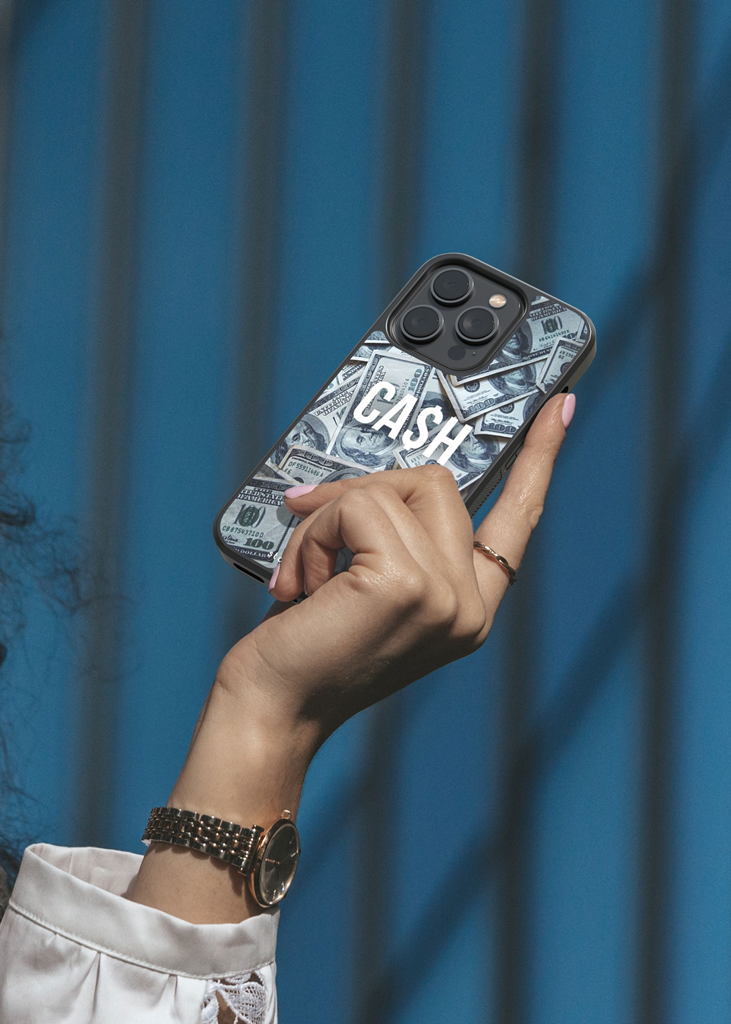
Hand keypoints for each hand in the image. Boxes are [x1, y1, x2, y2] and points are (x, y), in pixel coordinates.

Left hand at [129, 393, 572, 922]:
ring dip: (327, 517)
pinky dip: (315, 531)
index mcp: (469, 604)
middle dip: (360, 494)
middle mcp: (470, 605)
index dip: (539, 459)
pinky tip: (299, 585)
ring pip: (391, 486)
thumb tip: (372, 476)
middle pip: (433, 481)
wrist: (270, 711)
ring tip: (302, 577)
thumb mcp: (363, 582)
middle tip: (313, 542)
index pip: (518, 519)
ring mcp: (446, 596)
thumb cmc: (307, 646)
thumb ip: (391, 534)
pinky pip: (358, 506)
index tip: (561, 405)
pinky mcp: (407, 586)